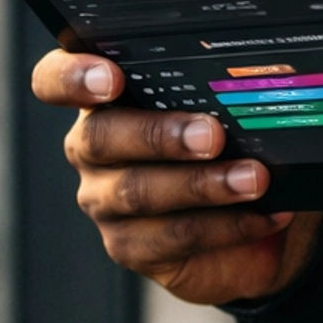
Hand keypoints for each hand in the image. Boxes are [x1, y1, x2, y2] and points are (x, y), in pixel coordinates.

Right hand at [31, 51, 322, 304]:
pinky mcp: (130, 245)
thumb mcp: (225, 107)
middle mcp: (93, 146)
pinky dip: (227, 224)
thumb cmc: (231, 142)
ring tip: (255, 178)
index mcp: (104, 97)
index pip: (56, 79)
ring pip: (138, 191)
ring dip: (204, 184)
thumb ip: (221, 89)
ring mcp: (105, 199)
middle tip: (212, 135)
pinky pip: (173, 236)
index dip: (71, 76)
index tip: (110, 78)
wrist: (249, 215)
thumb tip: (258, 79)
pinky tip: (266, 212)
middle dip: (159, 135)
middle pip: (100, 137)